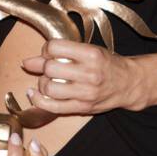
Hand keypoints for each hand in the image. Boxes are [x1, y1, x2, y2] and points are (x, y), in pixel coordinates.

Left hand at [21, 40, 156, 114]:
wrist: (129, 83)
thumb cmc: (106, 64)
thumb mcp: (89, 51)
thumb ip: (61, 53)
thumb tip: (28, 61)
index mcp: (91, 54)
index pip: (55, 47)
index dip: (46, 49)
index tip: (49, 52)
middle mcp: (90, 73)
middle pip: (50, 68)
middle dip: (42, 66)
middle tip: (47, 67)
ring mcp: (86, 93)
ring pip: (49, 88)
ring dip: (41, 83)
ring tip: (46, 80)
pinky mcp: (83, 108)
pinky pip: (53, 107)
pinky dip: (38, 101)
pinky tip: (34, 94)